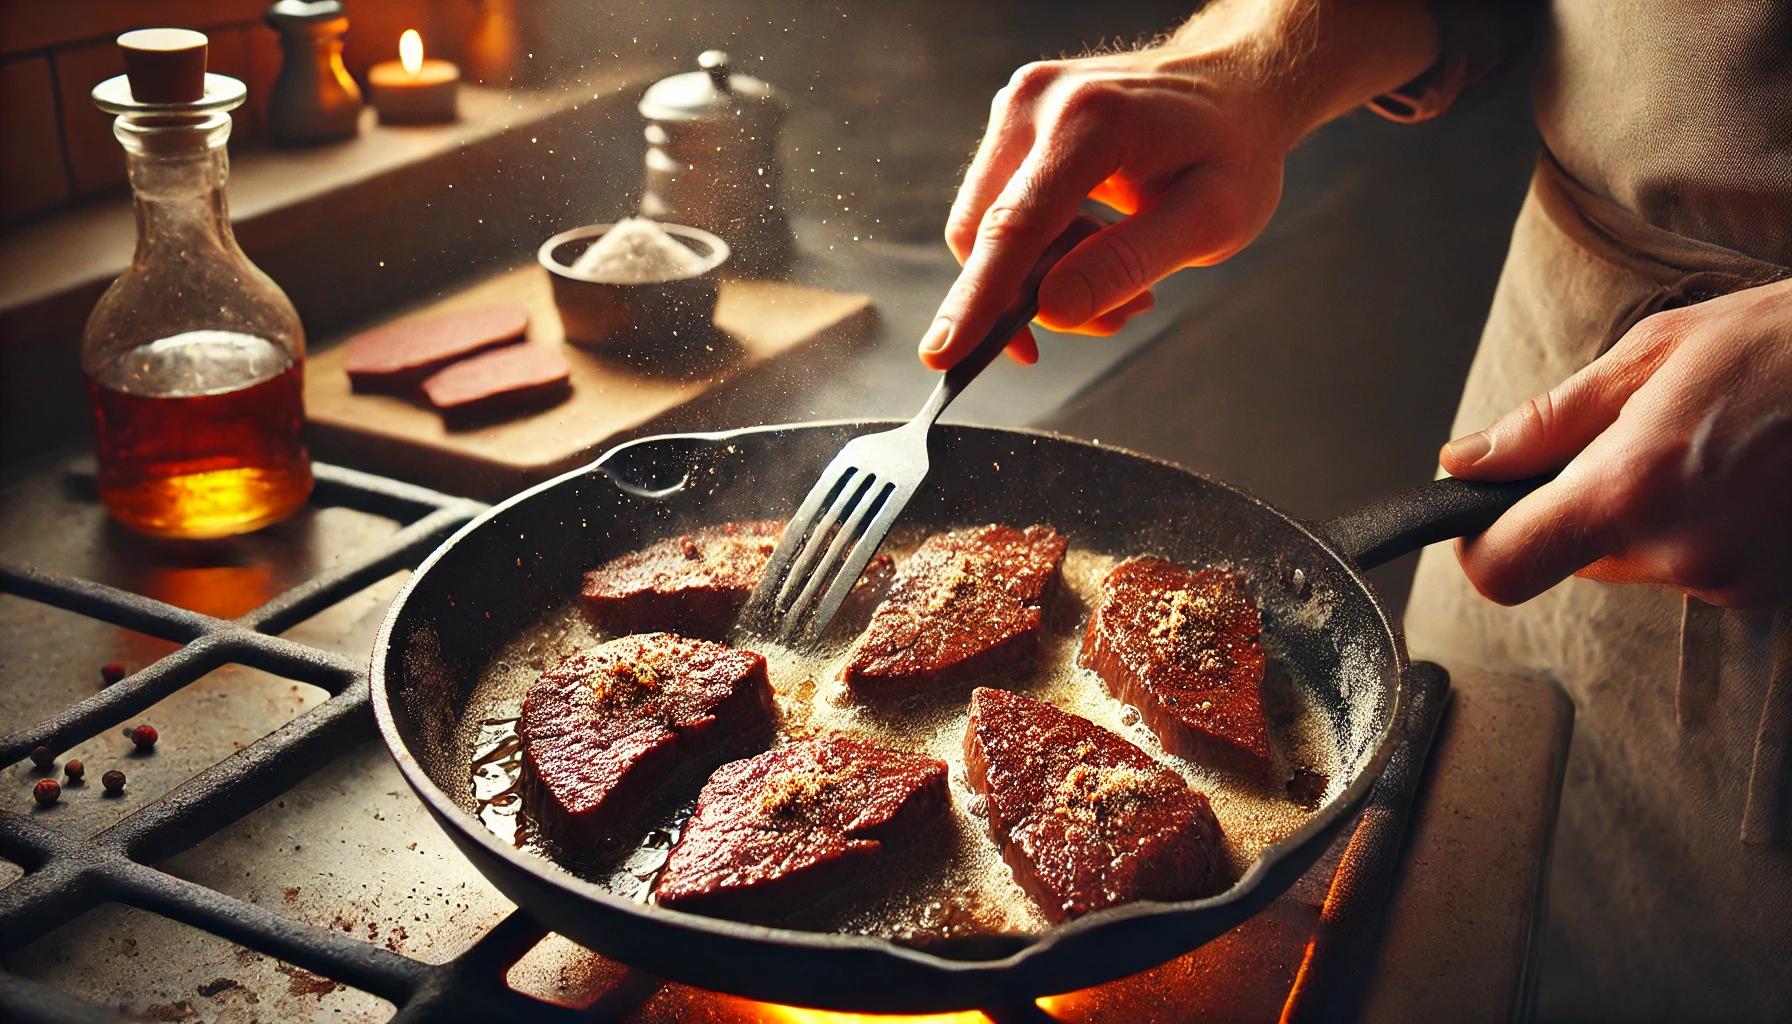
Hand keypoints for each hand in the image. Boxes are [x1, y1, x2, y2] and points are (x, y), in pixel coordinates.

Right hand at [919, 0, 1439, 369]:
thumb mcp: (1210, 219)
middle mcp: (1035, 102)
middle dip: (1032, 298)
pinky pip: (1003, 211)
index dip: (978, 298)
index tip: (945, 356)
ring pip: (990, 230)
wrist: (1236, 88)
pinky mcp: (1014, 125)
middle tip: (1114, 318)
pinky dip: (1044, 251)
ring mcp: (1017, 108)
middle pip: (986, 234)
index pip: (1014, 225)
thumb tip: (1052, 312)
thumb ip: (1126, 263)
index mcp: (1088, 120)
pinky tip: (1102, 250)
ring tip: (1126, 288)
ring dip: (1044, 278)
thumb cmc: (1232, 150)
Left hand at [1441, 278, 1791, 608]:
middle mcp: (1677, 554)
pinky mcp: (1768, 589)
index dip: (1482, 544)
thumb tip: (1463, 462)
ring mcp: (1731, 580)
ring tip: (1710, 445)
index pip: (1504, 570)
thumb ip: (1545, 423)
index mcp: (1630, 490)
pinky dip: (1699, 527)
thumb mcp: (1648, 357)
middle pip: (1572, 558)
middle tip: (1639, 436)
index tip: (1486, 511)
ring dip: (1646, 513)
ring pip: (1636, 561)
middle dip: (1581, 505)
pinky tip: (1745, 474)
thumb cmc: (1781, 343)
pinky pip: (1695, 567)